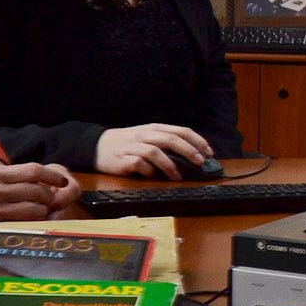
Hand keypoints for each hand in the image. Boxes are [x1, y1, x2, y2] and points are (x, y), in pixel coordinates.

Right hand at [0, 162, 80, 221]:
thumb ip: (9, 180)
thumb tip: (39, 181)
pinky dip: (32, 222)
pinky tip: (30, 223)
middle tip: (51, 202)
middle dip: (49, 197)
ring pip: (33, 206)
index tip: (62, 181)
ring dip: (42, 211)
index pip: (33, 169)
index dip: (52, 176)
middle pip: (37, 188)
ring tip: (40, 213)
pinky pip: (20, 221)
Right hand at [94, 123, 212, 178]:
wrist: (97, 146)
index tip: (209, 153)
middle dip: (189, 151)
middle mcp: (145, 135)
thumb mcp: (148, 137)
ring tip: (179, 176)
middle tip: (200, 162)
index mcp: (155, 128)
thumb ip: (166, 143)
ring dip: (170, 164)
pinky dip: (150, 171)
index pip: (181, 131)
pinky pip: (140, 164)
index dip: (197, 141)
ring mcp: (133, 147)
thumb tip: (192, 155)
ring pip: (156, 152)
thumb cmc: (128, 143)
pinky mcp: (123, 160)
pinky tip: (154, 177)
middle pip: (171, 139)